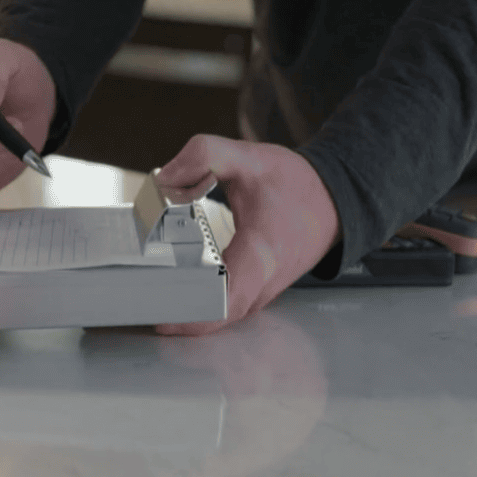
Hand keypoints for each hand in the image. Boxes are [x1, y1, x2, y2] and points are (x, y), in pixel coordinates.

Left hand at [153, 135, 340, 335]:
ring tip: (150, 306)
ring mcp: (263, 290)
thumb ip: (205, 156)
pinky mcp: (258, 289)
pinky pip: (228, 308)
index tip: (164, 318)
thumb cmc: (297, 185)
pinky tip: (176, 298)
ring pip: (223, 317)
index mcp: (262, 252)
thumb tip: (166, 178)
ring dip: (189, 316)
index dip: (194, 315)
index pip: (229, 299)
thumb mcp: (250, 157)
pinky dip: (203, 307)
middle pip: (219, 317)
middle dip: (180, 320)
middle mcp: (264, 280)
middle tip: (142, 311)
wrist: (334, 199)